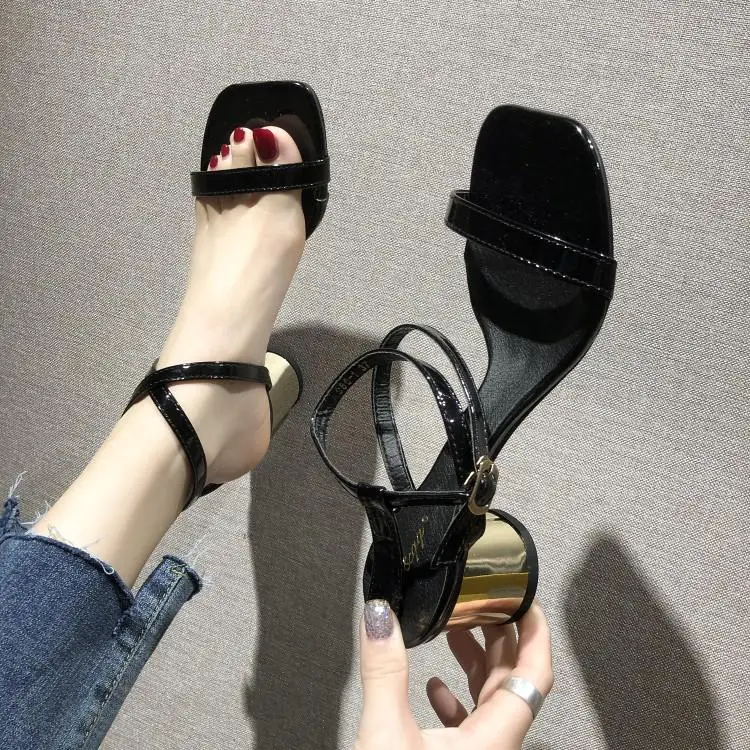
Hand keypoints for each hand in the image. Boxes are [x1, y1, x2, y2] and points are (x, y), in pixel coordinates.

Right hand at [355, 601, 552, 749]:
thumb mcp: (385, 734)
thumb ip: (384, 670)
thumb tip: (380, 618)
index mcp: (493, 740)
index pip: (534, 674)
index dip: (536, 632)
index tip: (527, 597)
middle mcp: (494, 749)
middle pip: (513, 681)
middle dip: (500, 636)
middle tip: (484, 601)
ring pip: (491, 702)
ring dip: (477, 664)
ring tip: (458, 632)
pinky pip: (469, 725)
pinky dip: (456, 698)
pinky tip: (436, 688)